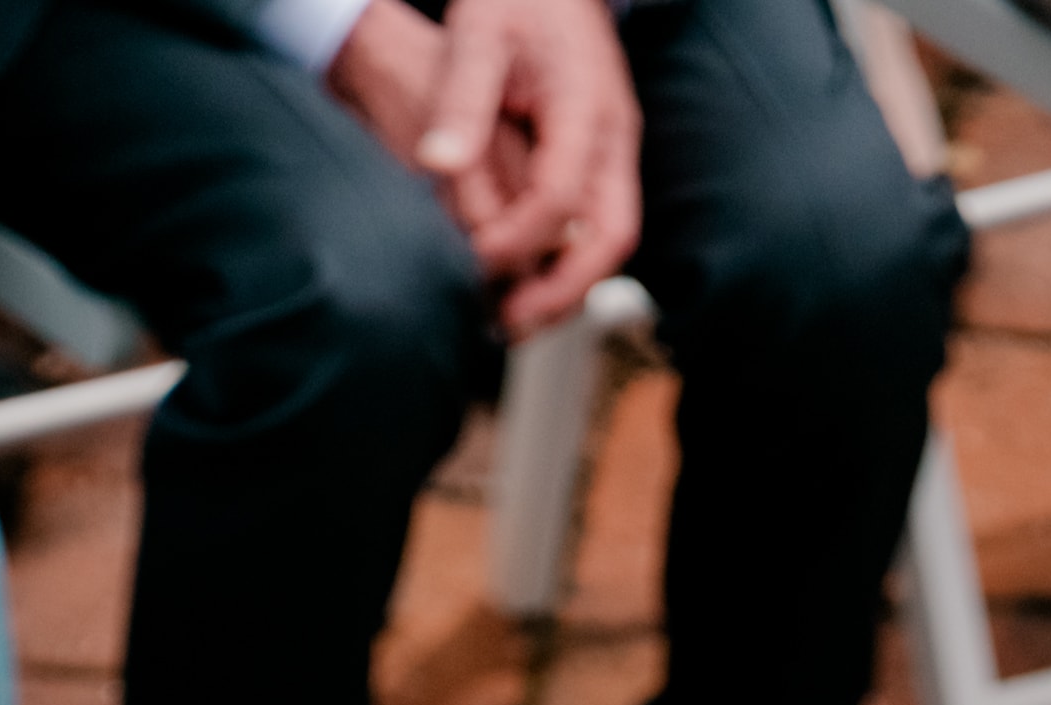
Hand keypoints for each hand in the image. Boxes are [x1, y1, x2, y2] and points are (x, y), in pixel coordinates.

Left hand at [332, 0, 640, 328]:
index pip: (561, 197)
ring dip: (568, 289)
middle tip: (509, 326)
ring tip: (512, 319)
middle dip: (563, 292)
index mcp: (586, 106)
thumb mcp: (477, 33)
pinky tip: (523, 282)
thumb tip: (435, 165)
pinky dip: (567, 263)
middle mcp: (614, 135)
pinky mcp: (604, 158)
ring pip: (609, 241)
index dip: (518, 240)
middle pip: (610, 239)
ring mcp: (616, 149)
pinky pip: (597, 227)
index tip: (475, 261)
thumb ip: (460, 101)